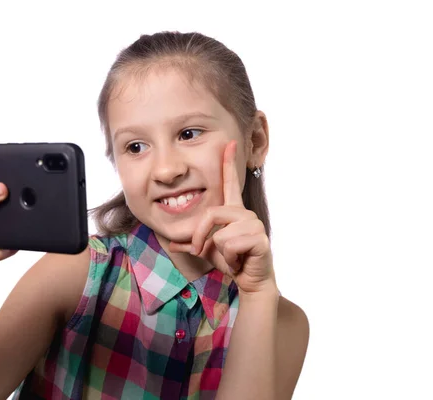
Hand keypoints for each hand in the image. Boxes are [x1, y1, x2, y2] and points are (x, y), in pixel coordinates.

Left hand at [169, 140, 275, 294]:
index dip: (228, 163)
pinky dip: (230, 259)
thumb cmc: (231, 262)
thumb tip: (172, 243)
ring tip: (232, 256)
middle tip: (203, 250)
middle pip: (210, 214)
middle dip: (200, 237)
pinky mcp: (260, 239)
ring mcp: (254, 225)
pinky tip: (240, 261)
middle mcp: (244, 213)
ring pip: (220, 235)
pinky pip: (230, 245)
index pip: (230, 183)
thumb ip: (190, 244)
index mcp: (233, 211)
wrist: (249, 281)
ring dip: (220, 252)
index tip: (229, 143)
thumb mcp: (207, 251)